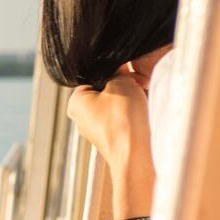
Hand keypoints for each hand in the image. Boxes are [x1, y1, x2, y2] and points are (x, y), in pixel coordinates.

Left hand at [67, 72, 155, 216]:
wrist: (134, 153)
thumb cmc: (123, 118)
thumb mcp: (122, 83)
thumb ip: (119, 71)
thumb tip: (119, 66)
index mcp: (75, 102)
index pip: (95, 76)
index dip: (116, 71)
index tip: (130, 73)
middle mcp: (81, 117)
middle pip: (106, 89)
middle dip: (126, 84)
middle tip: (141, 83)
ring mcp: (95, 129)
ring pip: (117, 103)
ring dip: (133, 96)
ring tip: (143, 97)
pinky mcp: (110, 138)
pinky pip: (122, 117)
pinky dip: (134, 111)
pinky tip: (143, 112)